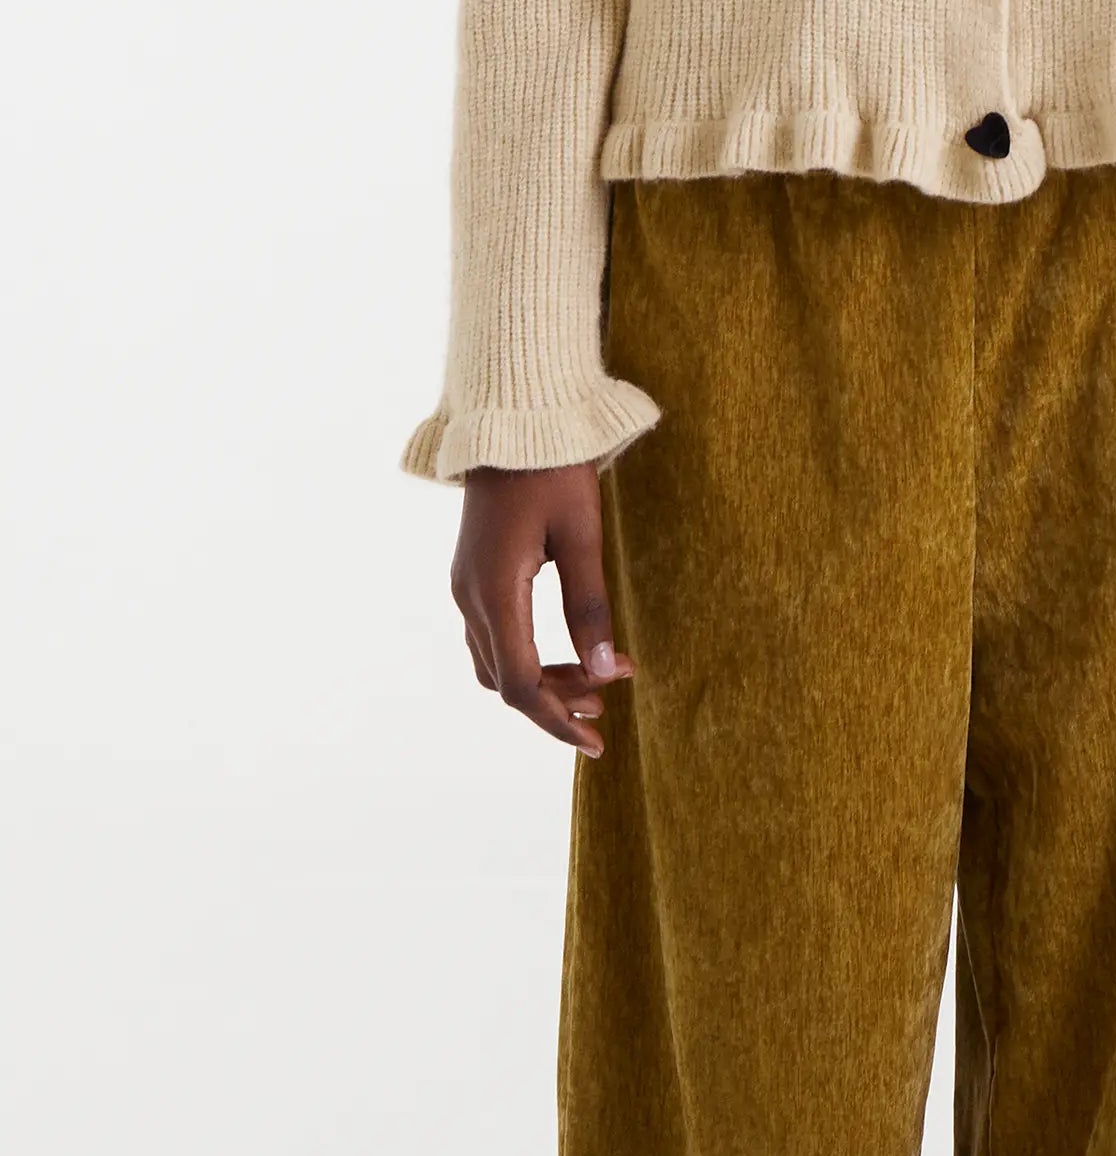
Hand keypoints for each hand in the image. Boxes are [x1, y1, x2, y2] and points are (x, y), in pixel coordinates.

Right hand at [450, 461, 633, 756]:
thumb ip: (590, 605)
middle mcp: (470, 597)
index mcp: (494, 592)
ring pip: (497, 661)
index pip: (522, 686)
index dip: (558, 720)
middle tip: (609, 704)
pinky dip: (527, 655)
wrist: (510, 416)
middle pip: (507, 681)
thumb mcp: (581, 533)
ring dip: (542, 681)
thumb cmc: (552, 468)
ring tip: (595, 683)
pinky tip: (564, 650)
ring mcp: (465, 585)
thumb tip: (606, 671)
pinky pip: (494, 636)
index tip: (598, 739)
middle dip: (556, 702)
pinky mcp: (472, 574)